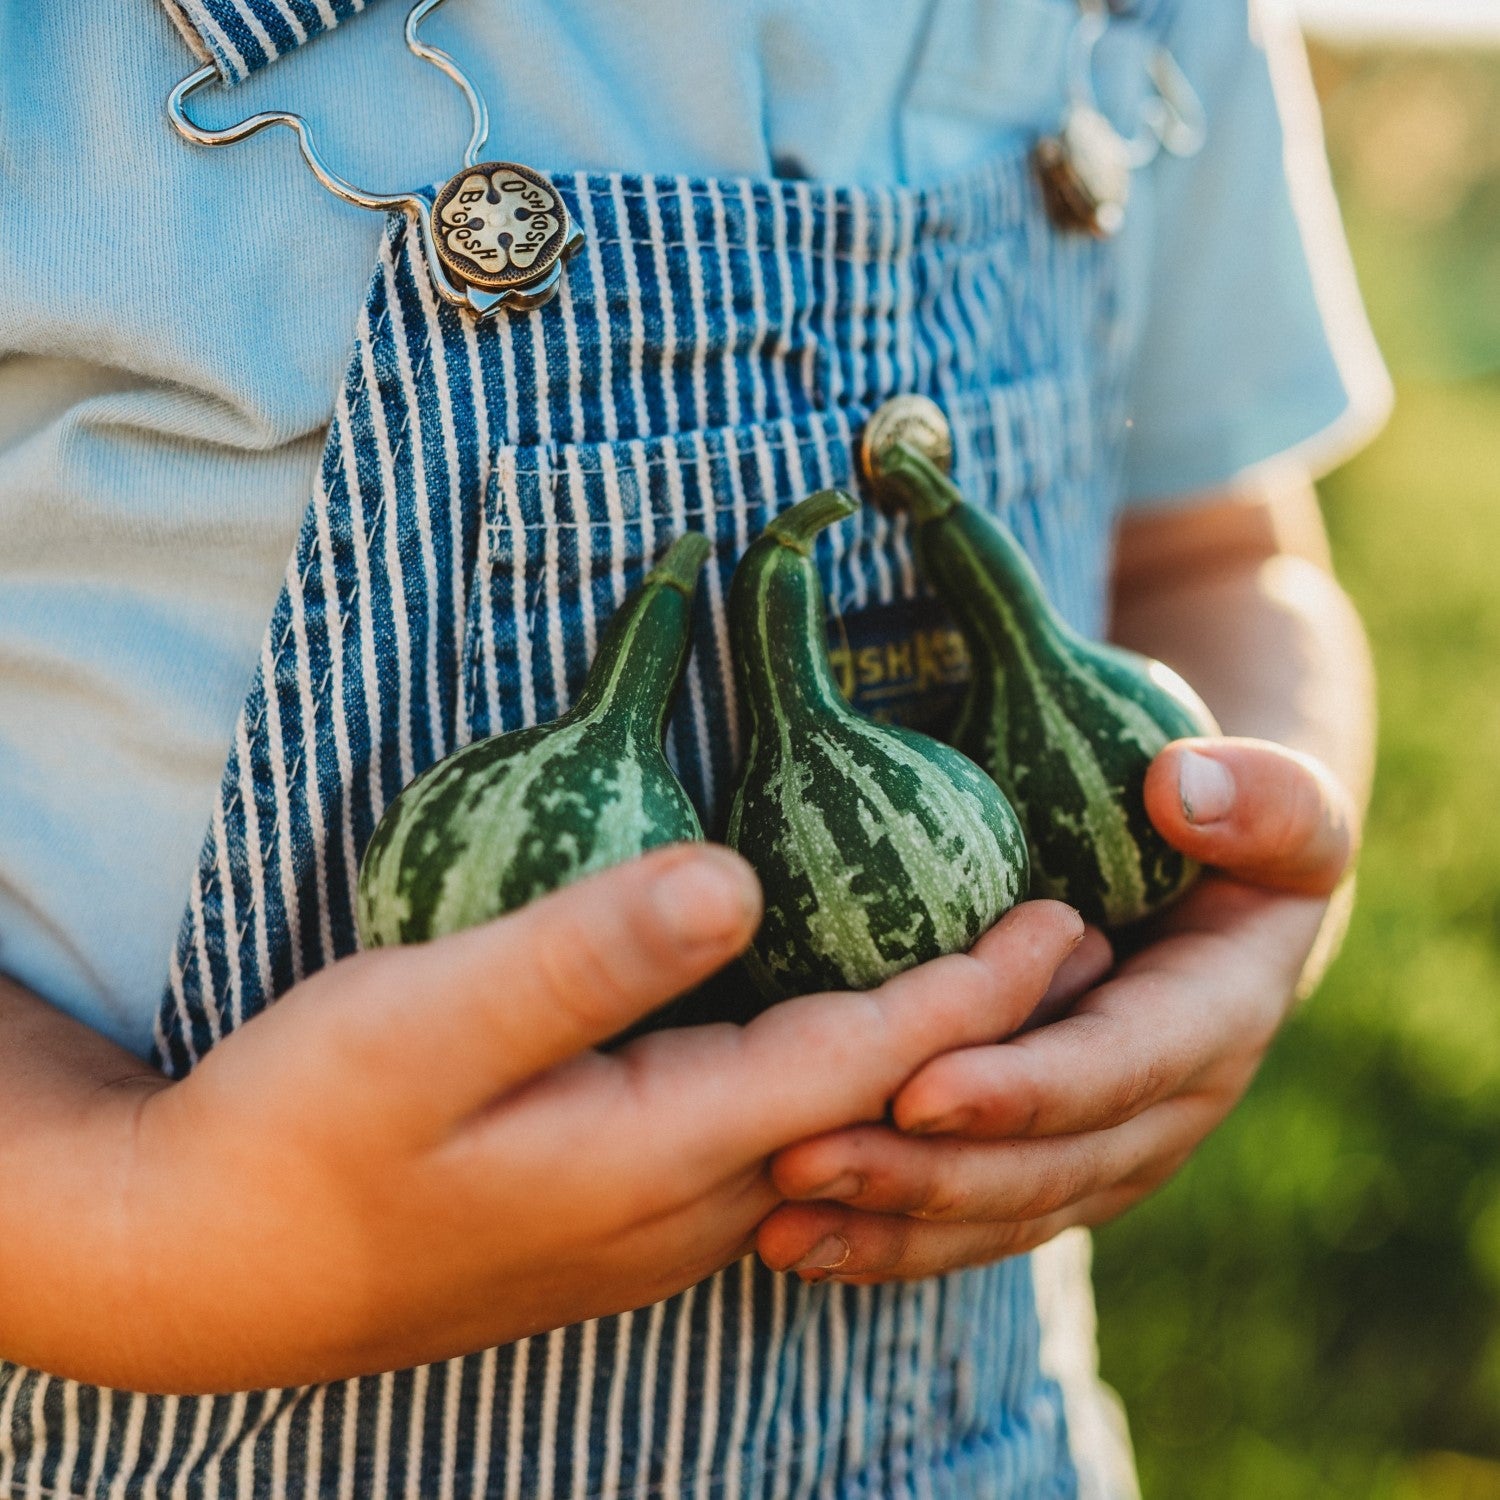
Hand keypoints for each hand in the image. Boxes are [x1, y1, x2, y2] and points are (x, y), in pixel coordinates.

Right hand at [1, 844, 1083, 1392]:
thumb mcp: (423, 1027)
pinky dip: (829, 1082)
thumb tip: (735, 877)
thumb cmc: (302, 1134)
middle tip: (1062, 946)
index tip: (1064, 922)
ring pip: (825, 1137)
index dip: (976, 992)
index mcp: (658, 1151)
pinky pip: (764, 1145)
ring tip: (983, 990)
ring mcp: (649, 1222)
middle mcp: (683, 1205)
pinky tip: (832, 1047)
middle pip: (872, 1112)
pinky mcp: (611, 1210)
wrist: (213, 1268)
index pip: (864, 1063)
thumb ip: (586, 957)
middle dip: (979, 1033)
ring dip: (914, 1060)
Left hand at [755, 739, 1356, 1283]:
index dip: (1024, 1090)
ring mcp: (1107, 1151)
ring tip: (777, 1228)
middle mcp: (1166, 1111)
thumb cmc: (1240, 831)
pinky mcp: (1056, 1164)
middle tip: (800, 1161)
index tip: (918, 1090)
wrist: (1230, 903)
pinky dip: (889, 1239)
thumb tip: (1182, 788)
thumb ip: (1262, 797)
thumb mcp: (1278, 804)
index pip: (1115, 1068)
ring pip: (1000, 1212)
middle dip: (924, 1175)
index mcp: (1215, 1021)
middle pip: (1044, 1166)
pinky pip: (977, 1218)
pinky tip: (795, 1242)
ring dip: (889, 1227)